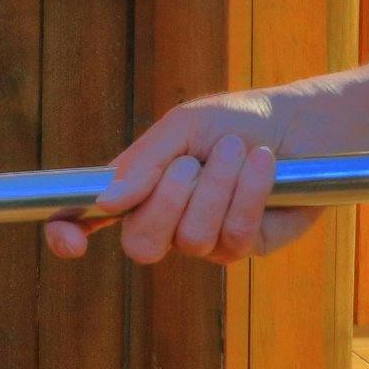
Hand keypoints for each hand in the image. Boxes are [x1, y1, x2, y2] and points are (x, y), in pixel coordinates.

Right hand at [57, 91, 318, 264]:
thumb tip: (105, 202)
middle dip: (167, 201)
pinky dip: (249, 193)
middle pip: (140, 244)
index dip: (68, 233)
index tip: (70, 240)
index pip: (87, 218)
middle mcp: (166, 221)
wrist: (300, 125)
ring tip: (238, 149)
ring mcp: (205, 240)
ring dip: (218, 186)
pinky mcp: (245, 247)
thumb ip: (145, 163)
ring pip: (192, 239)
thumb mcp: (184, 126)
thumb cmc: (236, 120)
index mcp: (138, 187)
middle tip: (192, 163)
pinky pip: (234, 237)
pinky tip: (264, 164)